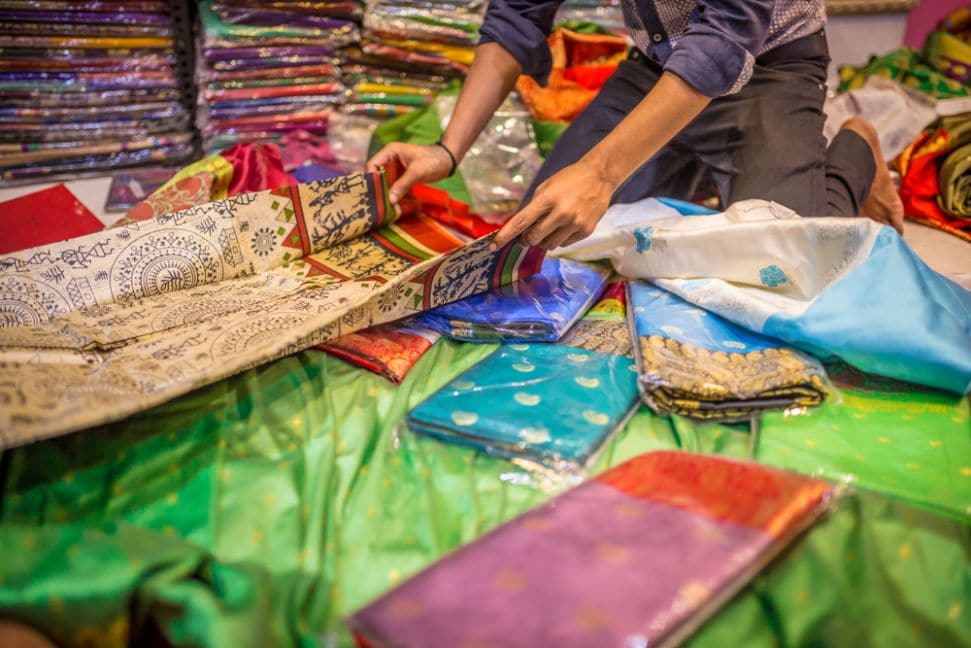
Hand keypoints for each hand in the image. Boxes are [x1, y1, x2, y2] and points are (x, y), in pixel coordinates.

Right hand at [366, 142, 453, 205]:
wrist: (448, 161)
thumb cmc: (433, 160)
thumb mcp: (417, 172)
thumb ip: (403, 184)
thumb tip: (390, 199)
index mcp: (390, 151)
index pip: (372, 164)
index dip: (371, 178)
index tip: (373, 193)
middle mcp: (390, 159)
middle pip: (376, 174)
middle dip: (377, 188)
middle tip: (377, 203)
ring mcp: (395, 168)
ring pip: (384, 182)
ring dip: (385, 193)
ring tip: (385, 207)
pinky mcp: (402, 176)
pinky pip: (393, 186)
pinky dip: (394, 194)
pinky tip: (394, 205)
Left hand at [491, 161, 614, 249]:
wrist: (600, 176)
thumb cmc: (569, 180)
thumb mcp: (546, 187)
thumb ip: (533, 207)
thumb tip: (520, 229)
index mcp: (547, 198)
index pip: (521, 222)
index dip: (505, 236)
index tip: (493, 246)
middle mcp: (561, 213)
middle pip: (533, 238)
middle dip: (527, 239)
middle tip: (528, 234)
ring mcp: (575, 223)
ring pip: (549, 245)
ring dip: (544, 240)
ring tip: (551, 226)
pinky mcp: (586, 230)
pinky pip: (564, 244)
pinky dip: (560, 238)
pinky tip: (566, 225)